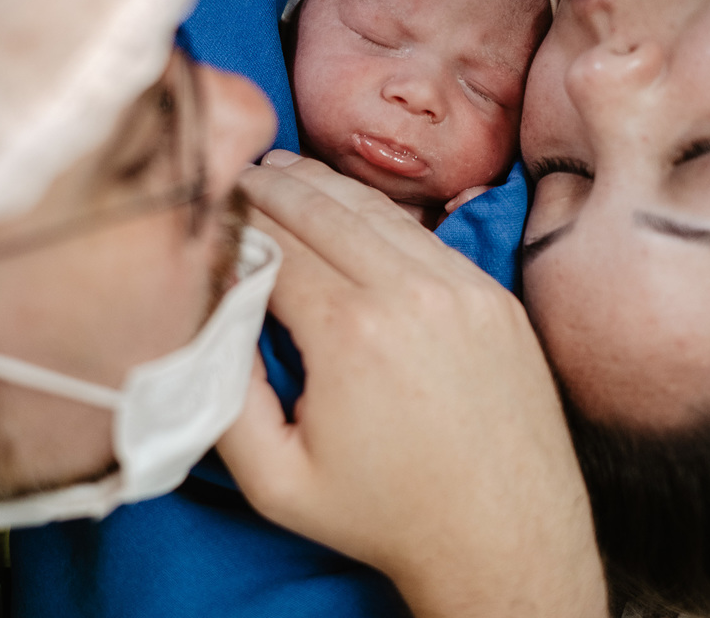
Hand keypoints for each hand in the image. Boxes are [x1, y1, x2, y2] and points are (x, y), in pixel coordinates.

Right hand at [219, 151, 605, 617]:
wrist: (503, 537)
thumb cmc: (384, 514)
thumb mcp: (277, 480)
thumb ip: (224, 397)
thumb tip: (208, 319)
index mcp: (351, 333)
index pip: (273, 245)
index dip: (233, 223)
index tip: (207, 211)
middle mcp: (412, 293)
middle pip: (320, 209)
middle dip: (269, 187)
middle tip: (233, 173)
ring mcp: (462, 288)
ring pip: (374, 211)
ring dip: (321, 187)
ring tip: (282, 172)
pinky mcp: (492, 295)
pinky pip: (422, 234)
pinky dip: (375, 214)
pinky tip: (347, 209)